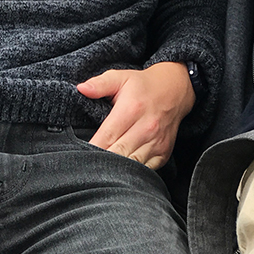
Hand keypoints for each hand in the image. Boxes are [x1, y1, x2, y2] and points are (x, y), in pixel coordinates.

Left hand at [76, 61, 194, 169]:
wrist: (174, 91)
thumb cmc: (142, 86)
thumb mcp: (120, 78)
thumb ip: (100, 84)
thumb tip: (81, 88)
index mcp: (131, 109)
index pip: (107, 136)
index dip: (92, 148)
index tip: (78, 155)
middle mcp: (145, 128)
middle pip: (118, 154)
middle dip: (101, 163)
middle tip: (86, 168)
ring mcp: (156, 143)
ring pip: (132, 166)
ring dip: (116, 171)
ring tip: (101, 173)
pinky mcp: (163, 153)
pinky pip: (145, 171)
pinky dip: (133, 175)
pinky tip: (121, 173)